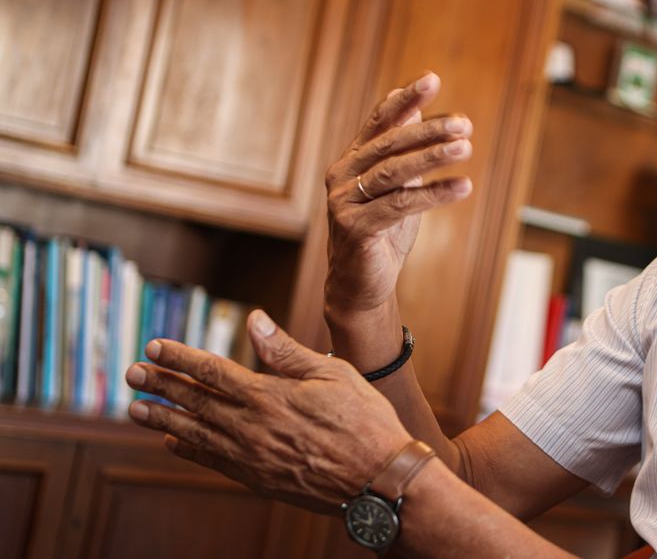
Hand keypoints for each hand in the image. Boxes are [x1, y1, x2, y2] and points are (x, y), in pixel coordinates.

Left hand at [124, 310, 409, 512]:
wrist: (377, 481)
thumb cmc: (364, 421)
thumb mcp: (333, 373)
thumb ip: (287, 351)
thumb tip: (255, 321)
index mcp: (268, 395)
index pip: (211, 371)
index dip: (179, 358)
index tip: (153, 347)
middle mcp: (251, 426)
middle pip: (194, 402)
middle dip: (160, 385)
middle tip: (132, 374)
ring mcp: (251, 456)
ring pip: (195, 433)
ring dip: (163, 419)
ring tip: (136, 408)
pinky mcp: (258, 479)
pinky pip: (213, 462)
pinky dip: (189, 450)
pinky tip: (173, 441)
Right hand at [323, 71, 473, 313]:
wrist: (362, 284)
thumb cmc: (383, 231)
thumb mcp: (397, 186)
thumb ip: (402, 150)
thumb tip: (416, 108)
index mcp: (353, 160)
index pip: (380, 121)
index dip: (405, 99)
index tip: (432, 78)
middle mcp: (342, 175)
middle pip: (390, 144)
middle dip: (429, 130)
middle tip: (464, 123)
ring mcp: (343, 201)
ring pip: (394, 172)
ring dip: (433, 158)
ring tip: (466, 148)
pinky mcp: (354, 227)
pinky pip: (400, 205)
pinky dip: (433, 194)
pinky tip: (462, 187)